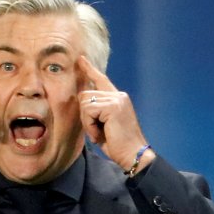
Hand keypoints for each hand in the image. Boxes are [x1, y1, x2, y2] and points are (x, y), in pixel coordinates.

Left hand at [77, 56, 154, 171]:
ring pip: (85, 103)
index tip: (80, 59)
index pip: (101, 80)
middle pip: (85, 95)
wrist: (133, 154)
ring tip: (100, 133)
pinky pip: (88, 112)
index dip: (89, 69)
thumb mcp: (103, 124)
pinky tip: (100, 134)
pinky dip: (89, 126)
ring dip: (87, 122)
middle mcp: (118, 95)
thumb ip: (95, 110)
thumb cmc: (117, 144)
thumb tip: (81, 100)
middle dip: (85, 116)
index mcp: (117, 98)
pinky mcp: (113, 106)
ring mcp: (117, 99)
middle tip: (96, 131)